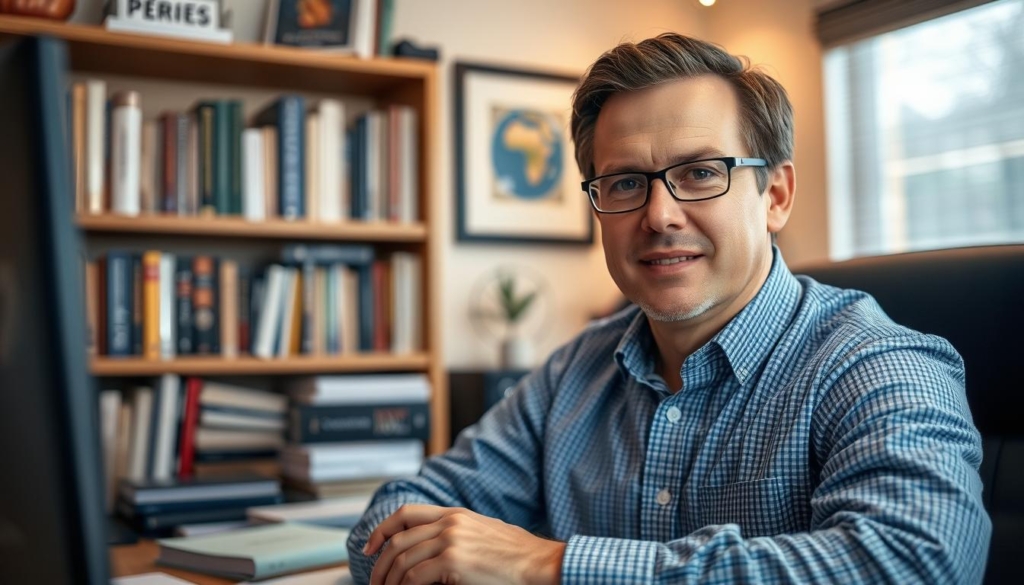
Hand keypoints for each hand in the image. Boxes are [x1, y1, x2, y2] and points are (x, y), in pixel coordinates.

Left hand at [363, 504, 564, 584]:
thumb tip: (429, 554)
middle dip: (380, 563)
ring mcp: (450, 540)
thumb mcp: (482, 533)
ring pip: (402, 559)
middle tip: (375, 582)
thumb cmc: (517, 555)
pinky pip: (415, 577)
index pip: (406, 513)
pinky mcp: (453, 561)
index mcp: (454, 514)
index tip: (370, 547)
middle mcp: (449, 523)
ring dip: (389, 580)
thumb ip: (456, 535)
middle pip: (398, 539)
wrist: (539, 563)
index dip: (382, 530)